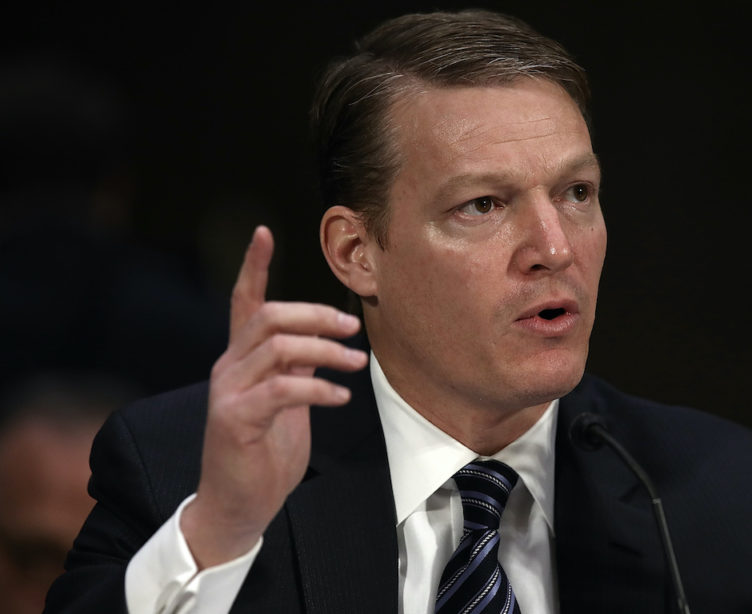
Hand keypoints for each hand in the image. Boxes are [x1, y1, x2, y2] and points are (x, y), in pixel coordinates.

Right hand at [181, 226, 367, 567]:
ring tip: (356, 363)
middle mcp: (229, 367)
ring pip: (278, 347)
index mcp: (240, 358)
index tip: (263, 232)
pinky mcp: (235, 419)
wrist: (237, 504)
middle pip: (269, 317)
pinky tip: (339, 397)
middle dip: (316, 314)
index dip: (253, 266)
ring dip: (326, 350)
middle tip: (353, 326)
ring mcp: (228, 392)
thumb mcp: (286, 400)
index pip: (243, 302)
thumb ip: (296, 367)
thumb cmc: (264, 451)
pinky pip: (282, 389)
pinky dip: (318, 388)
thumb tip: (322, 339)